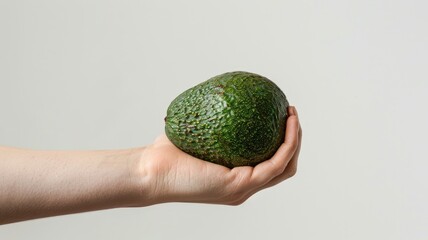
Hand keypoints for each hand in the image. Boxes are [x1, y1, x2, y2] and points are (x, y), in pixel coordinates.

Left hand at [137, 106, 301, 205]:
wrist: (148, 172)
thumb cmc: (166, 153)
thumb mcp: (196, 131)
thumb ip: (213, 120)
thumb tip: (222, 93)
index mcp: (235, 178)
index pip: (268, 164)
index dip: (281, 142)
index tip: (281, 116)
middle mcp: (243, 187)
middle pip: (283, 167)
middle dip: (293, 140)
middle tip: (290, 114)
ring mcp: (243, 189)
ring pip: (285, 166)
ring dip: (295, 140)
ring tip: (293, 115)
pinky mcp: (240, 185)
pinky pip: (275, 163)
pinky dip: (288, 142)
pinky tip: (288, 122)